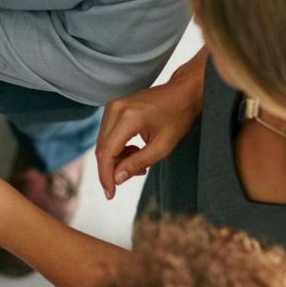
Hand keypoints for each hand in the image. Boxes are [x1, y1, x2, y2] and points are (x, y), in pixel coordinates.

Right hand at [95, 52, 205, 199]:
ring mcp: (113, 106)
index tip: (110, 194)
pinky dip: (118, 148)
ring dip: (117, 159)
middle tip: (133, 176)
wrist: (183, 92)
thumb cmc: (178, 117)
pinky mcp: (114, 107)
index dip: (106, 176)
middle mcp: (115, 109)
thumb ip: (138, 163)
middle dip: (112, 169)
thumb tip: (117, 179)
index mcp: (128, 118)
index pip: (107, 153)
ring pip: (104, 143)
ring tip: (139, 162)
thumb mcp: (163, 146)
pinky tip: (135, 150)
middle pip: (102, 149)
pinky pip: (108, 134)